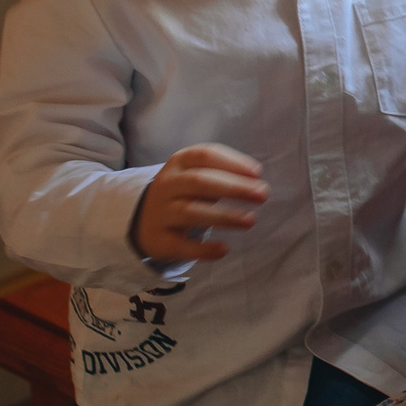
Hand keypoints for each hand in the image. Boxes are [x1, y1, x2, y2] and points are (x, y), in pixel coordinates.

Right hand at [131, 143, 264, 263]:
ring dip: (223, 215)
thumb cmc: (184, 192)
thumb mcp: (197, 174)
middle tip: (263, 194)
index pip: (205, 156)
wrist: (142, 219)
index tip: (257, 173)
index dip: (233, 163)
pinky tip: (223, 249)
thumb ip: (223, 175)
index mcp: (179, 162)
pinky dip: (202, 249)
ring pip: (191, 212)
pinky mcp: (160, 240)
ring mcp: (161, 213)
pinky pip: (180, 245)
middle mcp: (167, 185)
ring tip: (250, 220)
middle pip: (199, 182)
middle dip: (234, 187)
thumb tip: (256, 183)